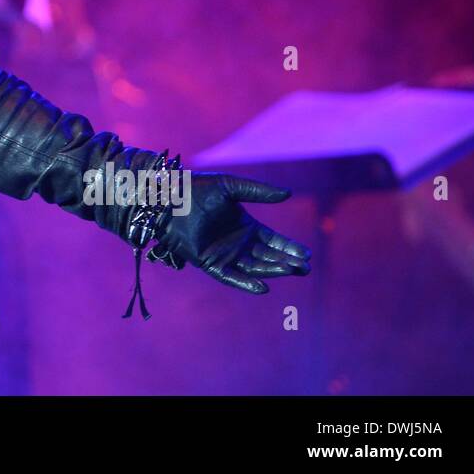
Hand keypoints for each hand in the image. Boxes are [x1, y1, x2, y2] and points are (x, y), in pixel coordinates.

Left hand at [153, 174, 311, 293]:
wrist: (167, 198)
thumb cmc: (195, 188)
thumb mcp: (230, 186)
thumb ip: (258, 191)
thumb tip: (288, 193)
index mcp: (245, 227)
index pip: (273, 242)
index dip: (290, 248)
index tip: (307, 254)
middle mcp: (237, 243)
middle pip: (268, 257)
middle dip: (287, 262)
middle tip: (305, 267)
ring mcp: (224, 254)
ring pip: (254, 268)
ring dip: (272, 271)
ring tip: (290, 270)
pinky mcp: (209, 263)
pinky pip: (230, 276)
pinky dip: (245, 283)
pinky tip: (262, 287)